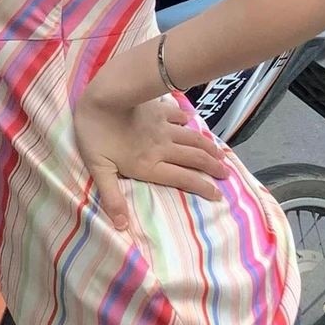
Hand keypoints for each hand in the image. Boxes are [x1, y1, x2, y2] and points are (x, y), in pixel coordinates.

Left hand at [74, 82, 228, 230]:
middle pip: (193, 158)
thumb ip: (112, 197)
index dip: (202, 187)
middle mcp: (162, 147)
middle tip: (227, 174)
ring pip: (192, 139)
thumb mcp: (99, 170)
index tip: (218, 194)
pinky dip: (188, 121)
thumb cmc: (96, 135)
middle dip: (212, 167)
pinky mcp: (159, 109)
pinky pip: (179, 116)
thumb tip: (121, 227)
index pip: (182, 178)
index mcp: (149, 164)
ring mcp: (163, 126)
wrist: (104, 97)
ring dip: (207, 147)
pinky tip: (193, 122)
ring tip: (221, 154)